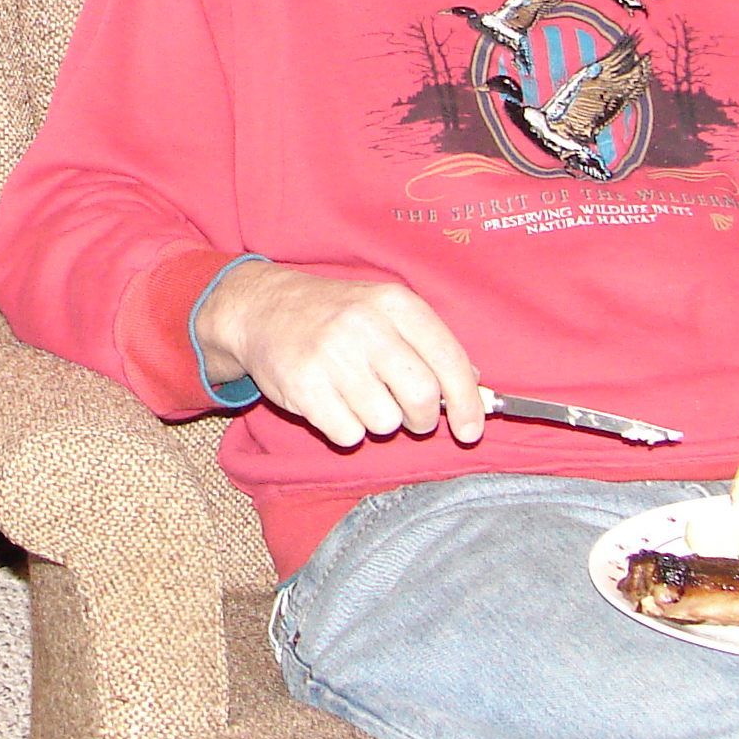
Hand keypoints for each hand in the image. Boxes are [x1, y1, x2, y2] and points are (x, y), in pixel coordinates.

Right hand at [193, 262, 484, 448]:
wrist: (264, 309)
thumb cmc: (335, 316)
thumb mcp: (385, 311)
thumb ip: (430, 345)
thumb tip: (475, 390)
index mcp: (394, 303)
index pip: (448, 360)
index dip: (467, 402)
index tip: (469, 429)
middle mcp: (365, 325)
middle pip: (421, 397)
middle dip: (421, 419)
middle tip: (408, 416)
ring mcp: (331, 356)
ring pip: (385, 422)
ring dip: (378, 421)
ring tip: (358, 397)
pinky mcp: (303, 386)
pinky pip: (349, 435)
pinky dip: (347, 430)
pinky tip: (333, 404)